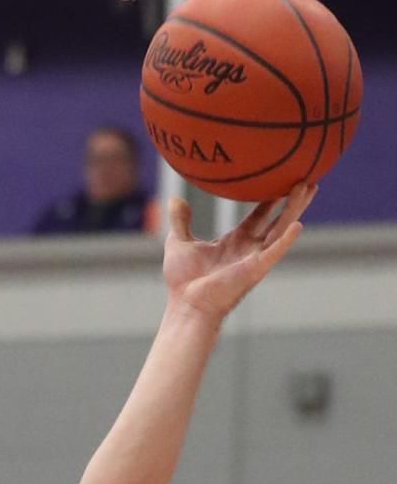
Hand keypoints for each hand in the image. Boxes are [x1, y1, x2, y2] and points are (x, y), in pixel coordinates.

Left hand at [163, 184, 315, 320]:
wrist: (185, 305)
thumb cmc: (183, 282)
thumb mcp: (179, 243)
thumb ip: (180, 221)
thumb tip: (174, 199)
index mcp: (234, 243)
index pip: (257, 217)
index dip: (269, 199)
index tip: (280, 181)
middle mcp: (249, 249)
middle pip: (277, 219)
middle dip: (293, 201)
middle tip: (308, 178)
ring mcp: (255, 258)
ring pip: (281, 228)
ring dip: (295, 208)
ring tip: (310, 187)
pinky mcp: (255, 269)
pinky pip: (274, 252)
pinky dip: (286, 239)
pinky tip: (298, 225)